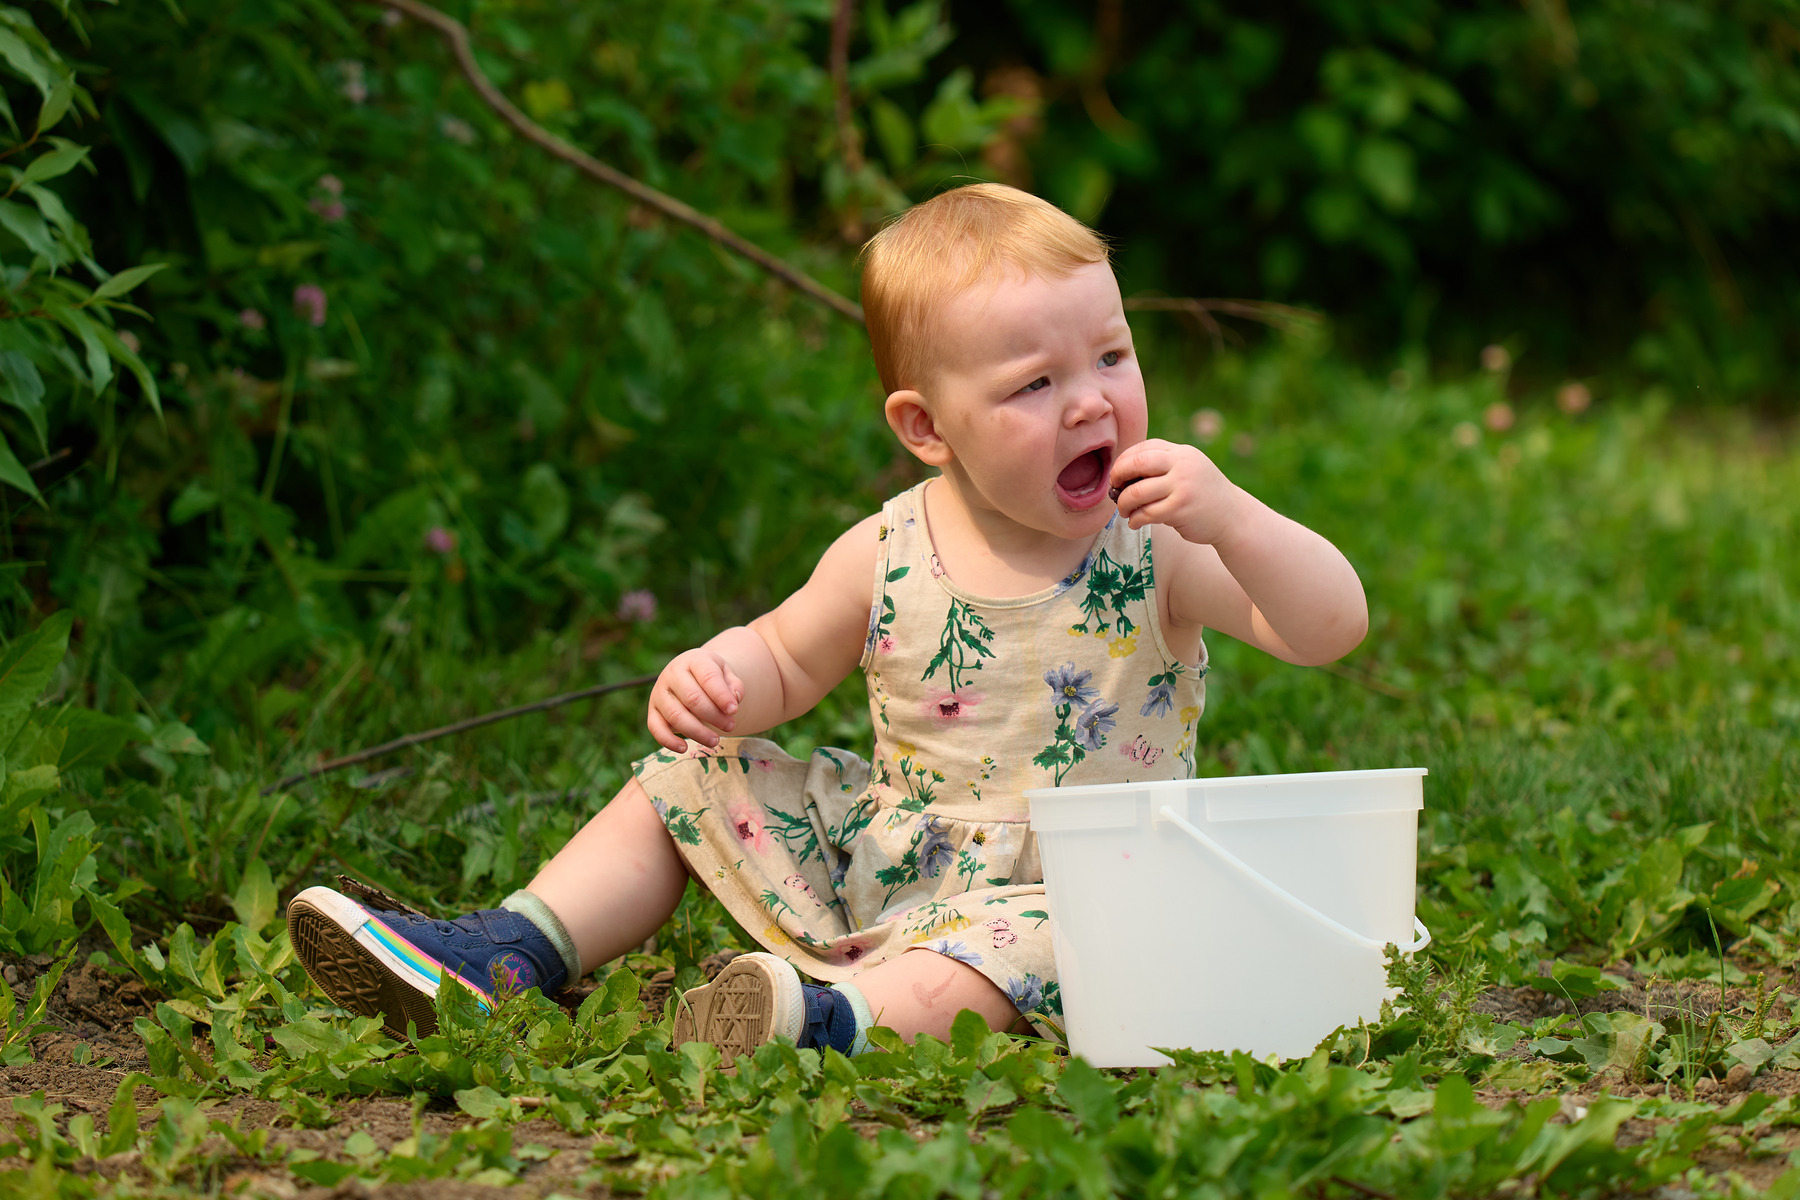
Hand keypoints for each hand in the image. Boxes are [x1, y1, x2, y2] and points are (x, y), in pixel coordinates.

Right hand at [647, 648, 744, 750]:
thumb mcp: (727, 674)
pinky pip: (656, 728)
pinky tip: (684, 748)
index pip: (708, 677)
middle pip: (692, 698)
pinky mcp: (653, 710)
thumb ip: (734, 686)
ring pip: (676, 716)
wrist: (692, 674)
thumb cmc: (712, 677)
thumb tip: (734, 700)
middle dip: (714, 716)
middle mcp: (673, 674)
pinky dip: (668, 741)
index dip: (722, 696)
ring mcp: (659, 692)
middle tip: (730, 726)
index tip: (734, 710)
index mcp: (694, 660)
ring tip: (715, 741)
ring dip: (697, 732)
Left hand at [1109, 438, 1245, 545]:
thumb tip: (1121, 472)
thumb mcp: (1188, 469)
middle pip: (1137, 463)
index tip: (1117, 475)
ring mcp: (1182, 486)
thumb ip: (1163, 464)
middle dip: (1118, 476)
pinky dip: (1135, 519)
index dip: (1124, 460)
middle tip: (1115, 489)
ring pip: (1137, 492)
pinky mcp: (1180, 509)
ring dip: (1124, 503)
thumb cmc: (1202, 494)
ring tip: (1124, 511)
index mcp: (1181, 453)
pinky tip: (1135, 523)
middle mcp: (1182, 465)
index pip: (1144, 448)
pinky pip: (1147, 513)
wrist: (1233, 516)